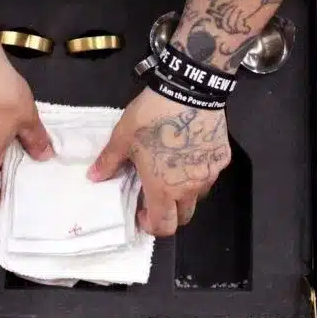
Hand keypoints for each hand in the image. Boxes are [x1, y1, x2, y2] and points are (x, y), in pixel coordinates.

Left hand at [89, 89, 230, 236]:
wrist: (189, 91)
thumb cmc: (153, 117)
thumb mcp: (123, 137)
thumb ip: (109, 161)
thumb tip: (94, 177)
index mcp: (163, 188)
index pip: (162, 226)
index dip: (151, 225)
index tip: (141, 212)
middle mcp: (189, 188)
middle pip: (184, 216)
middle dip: (170, 212)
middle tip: (157, 194)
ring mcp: (209, 174)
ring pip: (198, 195)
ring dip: (185, 192)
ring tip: (173, 171)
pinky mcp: (222, 159)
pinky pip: (210, 174)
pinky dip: (199, 171)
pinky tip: (190, 153)